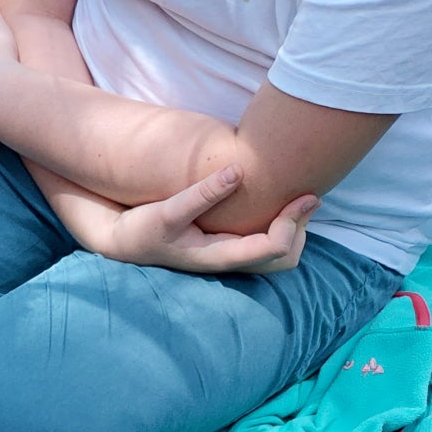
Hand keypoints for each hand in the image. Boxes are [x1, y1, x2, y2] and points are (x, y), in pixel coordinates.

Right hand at [95, 165, 319, 273]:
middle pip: (285, 258)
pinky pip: (268, 243)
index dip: (293, 223)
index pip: (273, 249)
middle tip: (306, 197)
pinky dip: (281, 225)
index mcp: (219, 256)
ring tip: (295, 198)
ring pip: (280, 255)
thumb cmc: (142, 228)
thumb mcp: (167, 211)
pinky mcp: (229, 246)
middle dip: (299, 229)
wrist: (124, 242)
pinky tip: (277, 202)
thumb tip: (237, 171)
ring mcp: (230, 256)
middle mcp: (229, 261)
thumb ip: (202, 194)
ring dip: (293, 228)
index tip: (305, 195)